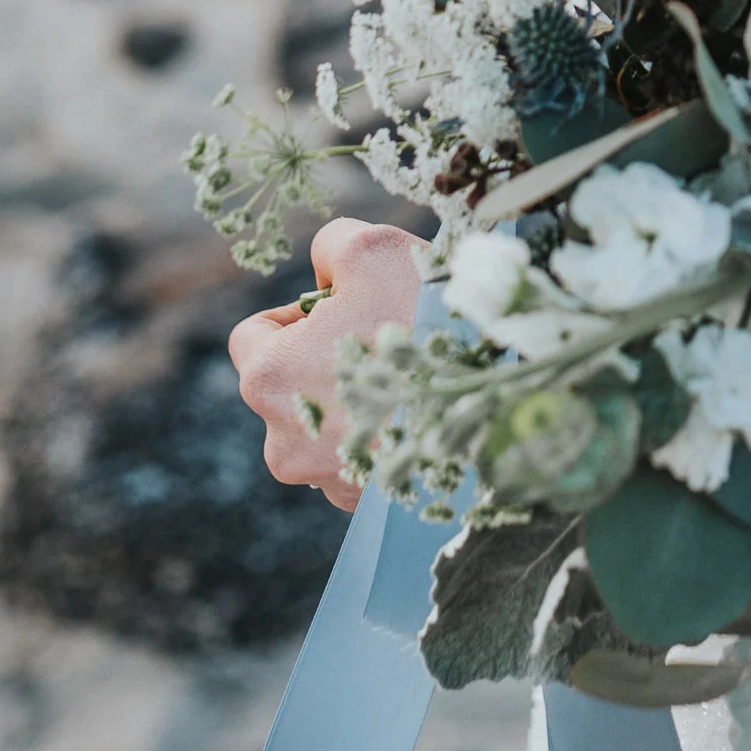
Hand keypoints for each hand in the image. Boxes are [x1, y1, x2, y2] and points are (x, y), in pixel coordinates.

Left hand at [228, 217, 422, 514]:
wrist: (497, 405)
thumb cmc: (426, 319)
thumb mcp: (374, 249)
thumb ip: (332, 246)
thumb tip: (325, 271)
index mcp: (268, 378)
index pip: (253, 336)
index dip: (297, 314)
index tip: (343, 310)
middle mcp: (282, 440)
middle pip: (289, 385)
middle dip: (328, 361)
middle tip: (385, 342)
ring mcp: (323, 480)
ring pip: (324, 426)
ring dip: (356, 403)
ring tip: (411, 381)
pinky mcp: (363, 505)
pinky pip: (358, 462)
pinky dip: (382, 440)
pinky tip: (421, 417)